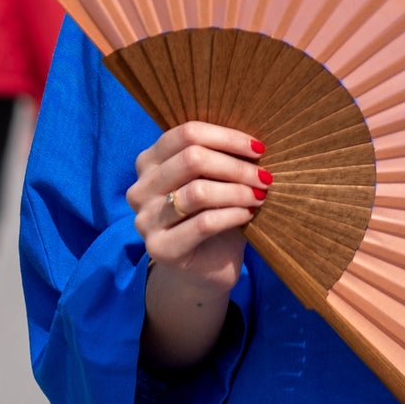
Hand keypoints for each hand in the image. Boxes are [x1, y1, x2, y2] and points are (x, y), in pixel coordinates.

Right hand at [127, 121, 268, 370]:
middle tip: (264, 176)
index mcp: (150, 162)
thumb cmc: (213, 215)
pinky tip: (249, 214)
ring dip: (237, 190)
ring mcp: (146, 220)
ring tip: (260, 195)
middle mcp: (141, 188)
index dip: (226, 137)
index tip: (257, 148)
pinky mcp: (160, 249)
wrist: (205, 270)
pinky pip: (203, 223)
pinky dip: (232, 214)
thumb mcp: (213, 179)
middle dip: (235, 165)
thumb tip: (253, 140)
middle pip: (192, 158)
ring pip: (198, 191)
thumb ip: (219, 157)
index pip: (187, 133)